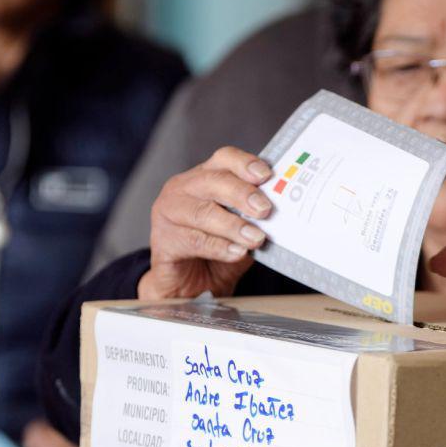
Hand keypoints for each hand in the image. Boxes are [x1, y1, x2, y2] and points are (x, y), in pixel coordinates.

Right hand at [139, 146, 271, 298]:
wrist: (191, 287)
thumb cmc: (218, 251)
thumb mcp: (241, 231)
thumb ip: (255, 219)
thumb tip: (282, 215)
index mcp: (205, 177)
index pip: (225, 159)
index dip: (245, 163)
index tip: (266, 175)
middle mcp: (184, 188)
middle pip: (214, 181)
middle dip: (242, 194)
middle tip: (265, 209)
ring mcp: (168, 212)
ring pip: (203, 212)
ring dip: (233, 225)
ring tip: (255, 238)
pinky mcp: (162, 240)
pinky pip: (194, 240)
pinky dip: (219, 247)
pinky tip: (237, 253)